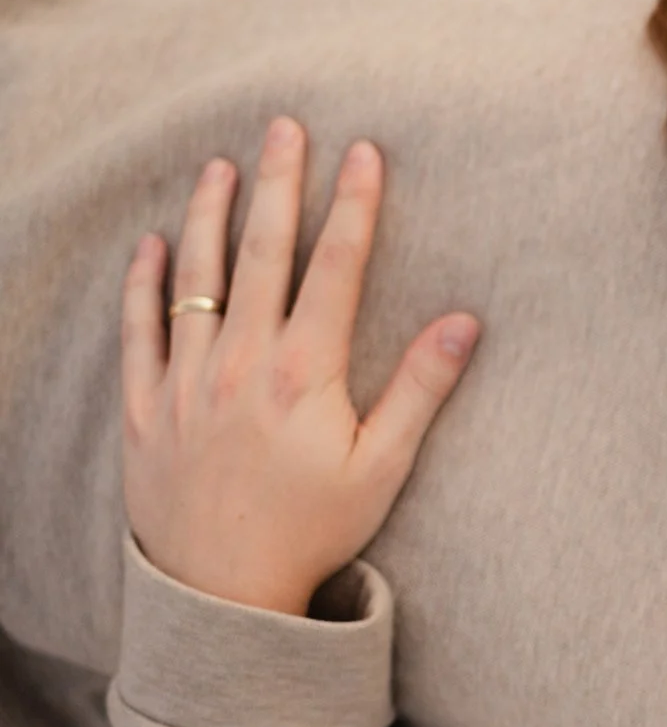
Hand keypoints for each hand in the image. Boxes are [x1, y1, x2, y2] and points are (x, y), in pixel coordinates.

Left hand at [121, 117, 477, 616]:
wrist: (222, 599)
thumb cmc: (314, 533)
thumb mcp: (383, 466)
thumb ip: (422, 387)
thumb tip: (467, 320)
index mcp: (305, 373)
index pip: (334, 266)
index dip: (352, 204)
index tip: (363, 150)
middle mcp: (240, 364)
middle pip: (263, 253)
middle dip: (280, 183)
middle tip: (285, 126)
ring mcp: (186, 383)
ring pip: (196, 279)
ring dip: (210, 215)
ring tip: (221, 166)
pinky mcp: (146, 411)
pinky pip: (140, 331)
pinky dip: (145, 283)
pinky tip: (154, 244)